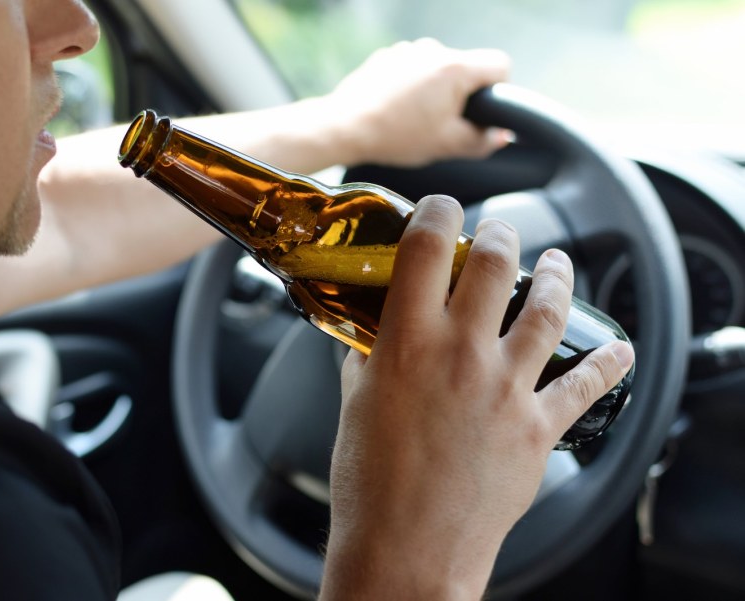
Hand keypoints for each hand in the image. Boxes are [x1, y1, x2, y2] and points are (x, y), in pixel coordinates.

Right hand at [320, 195, 633, 599]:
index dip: (436, 212)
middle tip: (498, 232)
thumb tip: (374, 332)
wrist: (406, 551)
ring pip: (547, 308)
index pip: (426, 247)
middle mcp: (461, 354)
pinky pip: (586, 384)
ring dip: (557, 274)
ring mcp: (506, 388)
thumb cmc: (370, 484)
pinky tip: (617, 349)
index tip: (440, 208)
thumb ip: (367, 358)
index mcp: (407, 343)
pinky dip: (608, 363)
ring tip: (557, 262)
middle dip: (500, 233)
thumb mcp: (355, 405)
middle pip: (495, 263)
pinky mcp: (538, 427)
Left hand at [324, 38, 511, 166]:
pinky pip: (413, 69)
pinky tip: (396, 109)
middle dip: (462, 95)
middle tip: (443, 124)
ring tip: (414, 119)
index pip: (500, 64)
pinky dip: (411, 86)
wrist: (345, 127)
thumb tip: (500, 136)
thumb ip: (482, 141)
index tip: (483, 110)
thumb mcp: (446, 146)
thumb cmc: (396, 136)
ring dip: (435, 90)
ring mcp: (408, 50)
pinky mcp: (388, 56)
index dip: (500, 89)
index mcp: (455, 68)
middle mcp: (434, 50)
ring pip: (438, 69)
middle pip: (467, 68)